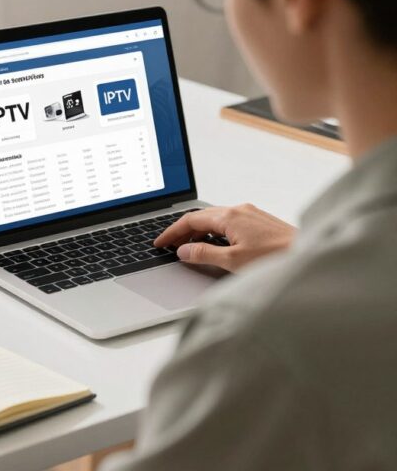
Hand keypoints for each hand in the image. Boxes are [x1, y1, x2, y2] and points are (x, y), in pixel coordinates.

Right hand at [153, 204, 295, 271]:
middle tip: (170, 246)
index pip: (190, 220)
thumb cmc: (277, 257)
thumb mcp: (232, 260)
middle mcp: (239, 210)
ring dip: (198, 232)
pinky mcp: (259, 221)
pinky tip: (213, 245)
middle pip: (201, 217)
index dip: (172, 232)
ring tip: (188, 248)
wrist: (309, 255)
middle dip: (182, 231)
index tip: (160, 243)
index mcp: (230, 216)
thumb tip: (184, 251)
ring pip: (215, 219)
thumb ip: (204, 254)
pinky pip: (228, 223)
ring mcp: (250, 214)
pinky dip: (213, 232)